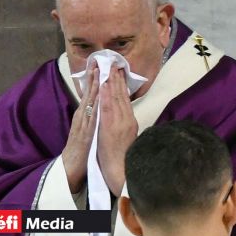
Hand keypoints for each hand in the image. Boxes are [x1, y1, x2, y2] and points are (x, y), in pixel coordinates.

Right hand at [62, 62, 98, 192]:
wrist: (71, 166)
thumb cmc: (81, 149)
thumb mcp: (87, 129)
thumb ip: (91, 117)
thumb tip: (98, 106)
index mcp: (84, 115)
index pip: (91, 95)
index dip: (95, 80)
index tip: (99, 66)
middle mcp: (81, 117)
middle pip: (88, 94)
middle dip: (93, 78)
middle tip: (98, 62)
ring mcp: (82, 124)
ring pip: (88, 102)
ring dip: (93, 87)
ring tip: (97, 72)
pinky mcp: (84, 133)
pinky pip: (90, 116)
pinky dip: (94, 105)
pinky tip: (98, 96)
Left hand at [98, 66, 137, 196]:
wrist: (121, 171)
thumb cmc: (123, 158)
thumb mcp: (128, 138)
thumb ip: (126, 125)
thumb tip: (124, 116)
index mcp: (130, 122)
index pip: (126, 99)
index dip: (122, 85)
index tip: (119, 72)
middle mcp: (127, 120)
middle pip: (122, 96)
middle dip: (117, 79)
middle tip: (114, 64)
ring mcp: (119, 123)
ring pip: (115, 99)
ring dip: (112, 83)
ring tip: (108, 69)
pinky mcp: (110, 127)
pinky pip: (107, 108)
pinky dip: (106, 95)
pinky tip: (104, 85)